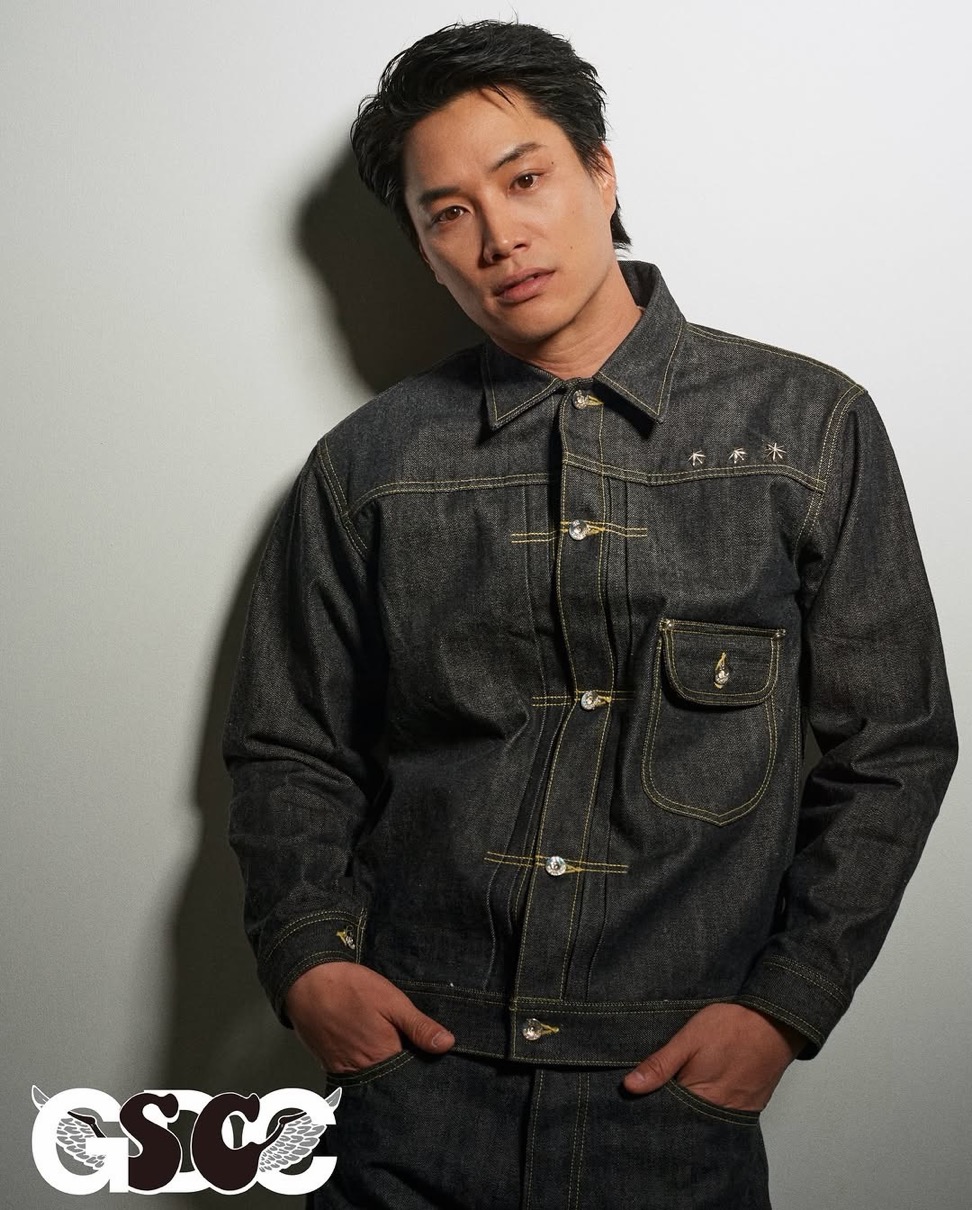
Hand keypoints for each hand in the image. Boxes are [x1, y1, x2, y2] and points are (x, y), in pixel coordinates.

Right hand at [284, 962, 455, 1074]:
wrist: (306, 983)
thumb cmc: (350, 988)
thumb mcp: (392, 1001)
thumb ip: (418, 1026)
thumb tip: (447, 1045)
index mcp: (384, 1056)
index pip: (412, 1074)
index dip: (424, 1069)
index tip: (435, 1063)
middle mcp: (364, 1071)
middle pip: (391, 1081)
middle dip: (404, 1074)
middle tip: (412, 1057)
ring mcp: (345, 1071)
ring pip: (373, 1080)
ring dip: (384, 1073)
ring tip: (391, 1056)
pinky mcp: (331, 1066)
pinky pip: (354, 1077)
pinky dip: (365, 1070)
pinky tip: (370, 1055)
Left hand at [623, 1003, 804, 1109]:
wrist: (775, 1023)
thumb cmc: (732, 1027)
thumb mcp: (688, 1039)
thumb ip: (660, 1065)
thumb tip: (630, 1086)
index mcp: (698, 1097)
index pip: (665, 1113)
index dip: (650, 1104)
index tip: (636, 1095)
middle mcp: (717, 1112)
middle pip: (684, 1120)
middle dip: (669, 1109)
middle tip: (657, 1089)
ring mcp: (735, 1112)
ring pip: (703, 1117)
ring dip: (690, 1107)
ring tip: (681, 1086)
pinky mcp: (749, 1107)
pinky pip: (722, 1114)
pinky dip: (710, 1105)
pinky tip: (703, 1088)